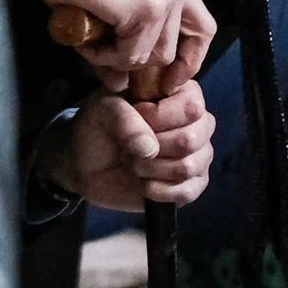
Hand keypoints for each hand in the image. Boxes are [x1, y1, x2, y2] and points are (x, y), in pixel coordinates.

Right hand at [30, 0, 216, 88]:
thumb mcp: (112, 11)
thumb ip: (123, 47)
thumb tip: (120, 86)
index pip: (203, 29)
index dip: (190, 59)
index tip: (168, 79)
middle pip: (173, 49)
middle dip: (141, 64)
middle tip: (111, 62)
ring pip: (153, 56)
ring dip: (118, 59)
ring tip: (93, 44)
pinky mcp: (145, 10)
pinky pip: (130, 55)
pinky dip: (106, 57)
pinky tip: (88, 41)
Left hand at [40, 83, 215, 210]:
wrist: (88, 164)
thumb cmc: (100, 127)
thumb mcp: (103, 111)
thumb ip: (125, 119)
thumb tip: (150, 148)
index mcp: (183, 95)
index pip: (192, 106)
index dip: (159, 116)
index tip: (135, 116)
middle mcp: (199, 124)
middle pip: (191, 139)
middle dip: (153, 147)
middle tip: (133, 146)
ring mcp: (199, 156)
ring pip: (188, 167)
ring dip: (151, 169)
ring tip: (136, 163)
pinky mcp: (192, 185)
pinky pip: (187, 192)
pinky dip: (157, 190)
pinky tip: (144, 183)